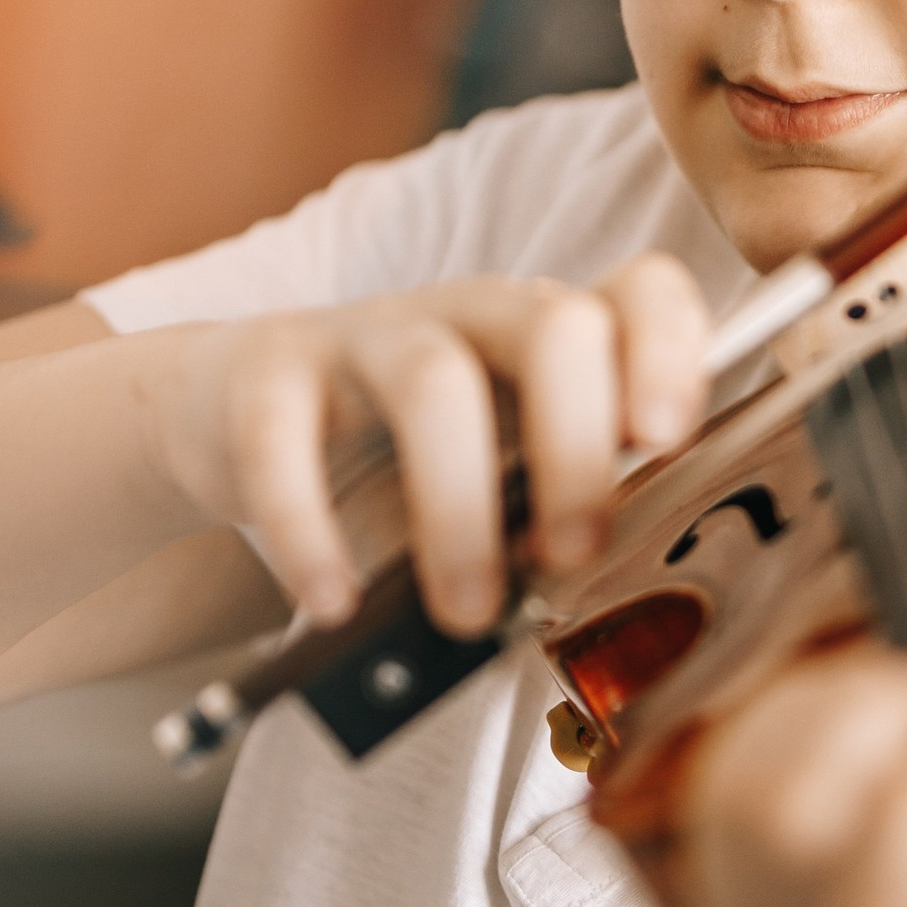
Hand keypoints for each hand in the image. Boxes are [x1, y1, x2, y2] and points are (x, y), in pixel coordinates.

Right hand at [127, 258, 711, 638]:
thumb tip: (617, 613)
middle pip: (554, 327)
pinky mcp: (267, 377)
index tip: (667, 439)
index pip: (639, 293)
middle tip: (572, 554)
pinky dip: (310, 529)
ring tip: (464, 613)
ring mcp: (368, 337)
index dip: (670, 348)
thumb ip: (562, 511)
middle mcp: (471, 317)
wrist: (236, 415)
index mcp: (549, 335)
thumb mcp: (501, 468)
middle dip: (577, 446)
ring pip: (433, 385)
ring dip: (460, 511)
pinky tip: (333, 599)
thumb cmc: (402, 457)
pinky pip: (283, 438)